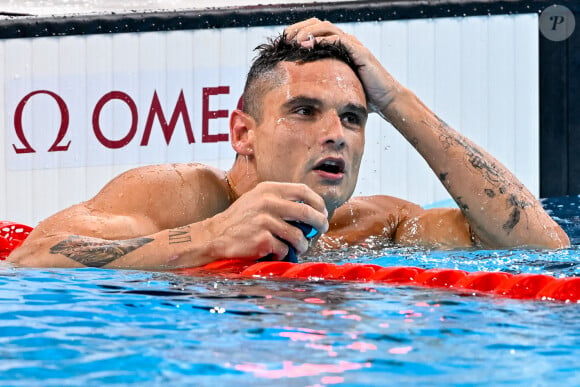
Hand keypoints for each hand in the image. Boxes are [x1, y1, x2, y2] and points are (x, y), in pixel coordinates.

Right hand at [206, 181, 328, 260]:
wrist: (213, 236)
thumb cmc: (240, 220)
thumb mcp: (257, 199)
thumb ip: (281, 200)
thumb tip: (313, 211)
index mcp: (268, 189)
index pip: (303, 191)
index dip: (318, 202)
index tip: (323, 212)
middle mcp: (267, 202)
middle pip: (307, 213)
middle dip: (320, 224)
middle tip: (321, 231)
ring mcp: (265, 221)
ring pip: (298, 236)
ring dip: (301, 245)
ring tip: (296, 248)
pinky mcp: (262, 240)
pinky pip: (284, 250)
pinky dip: (282, 255)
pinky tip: (272, 253)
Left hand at [285, 18, 402, 112]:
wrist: (385, 100)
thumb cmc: (363, 95)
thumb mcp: (337, 86)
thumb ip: (322, 82)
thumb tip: (300, 92)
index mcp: (339, 47)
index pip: (315, 30)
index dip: (299, 31)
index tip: (284, 42)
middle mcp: (346, 42)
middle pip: (318, 23)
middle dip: (299, 28)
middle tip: (286, 39)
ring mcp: (354, 45)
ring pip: (327, 28)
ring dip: (308, 32)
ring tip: (295, 41)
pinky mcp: (360, 52)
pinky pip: (339, 40)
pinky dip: (324, 40)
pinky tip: (311, 46)